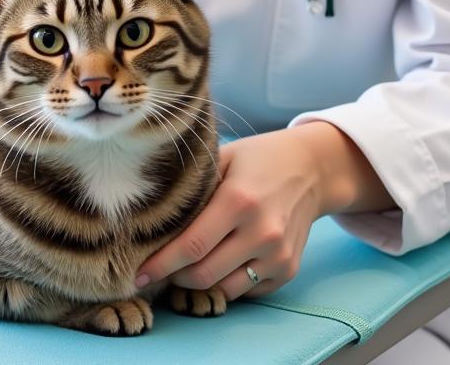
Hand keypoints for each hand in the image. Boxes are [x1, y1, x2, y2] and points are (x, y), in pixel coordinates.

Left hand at [134, 126, 337, 300]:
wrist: (311, 169)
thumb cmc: (257, 159)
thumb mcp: (222, 158)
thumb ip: (193, 189)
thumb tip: (151, 218)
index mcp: (239, 200)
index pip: (191, 246)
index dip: (161, 265)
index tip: (138, 274)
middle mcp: (262, 232)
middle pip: (204, 274)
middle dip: (174, 278)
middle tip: (158, 271)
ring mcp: (278, 255)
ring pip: (224, 290)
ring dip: (199, 285)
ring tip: (184, 270)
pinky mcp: (287, 270)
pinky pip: (246, 291)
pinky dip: (226, 283)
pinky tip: (218, 264)